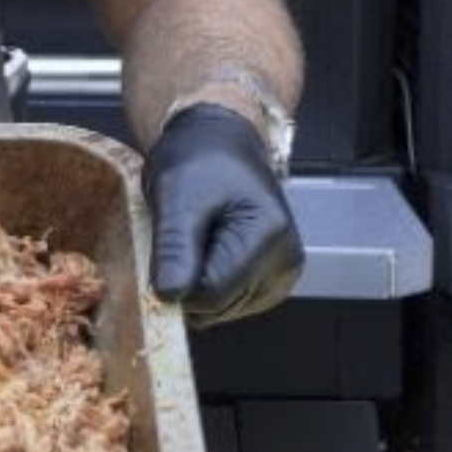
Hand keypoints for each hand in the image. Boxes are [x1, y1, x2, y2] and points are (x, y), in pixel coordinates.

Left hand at [143, 103, 303, 324]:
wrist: (219, 143)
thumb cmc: (198, 159)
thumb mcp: (175, 193)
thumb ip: (175, 246)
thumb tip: (170, 296)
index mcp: (268, 236)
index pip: (211, 294)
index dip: (176, 280)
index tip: (165, 246)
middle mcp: (285, 261)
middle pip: (218, 306)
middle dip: (188, 280)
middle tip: (183, 233)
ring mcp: (282, 274)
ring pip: (221, 309)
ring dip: (197, 281)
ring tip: (197, 237)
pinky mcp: (271, 281)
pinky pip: (228, 302)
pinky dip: (209, 281)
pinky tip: (208, 248)